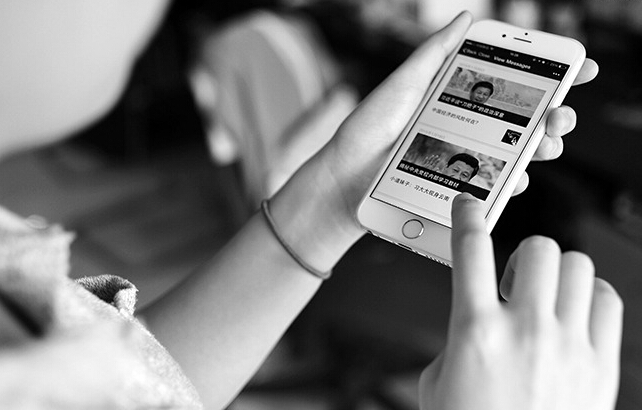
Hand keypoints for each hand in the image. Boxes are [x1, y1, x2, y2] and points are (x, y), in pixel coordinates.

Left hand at [271, 12, 597, 270]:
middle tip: (562, 114)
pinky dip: (511, 183)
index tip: (581, 68)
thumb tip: (465, 18)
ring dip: (543, 148)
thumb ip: (434, 55)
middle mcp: (470, 128)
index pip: (514, 83)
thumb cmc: (369, 129)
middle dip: (556, 115)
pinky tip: (515, 178)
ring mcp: (467, 159)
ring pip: (519, 154)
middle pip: (527, 120)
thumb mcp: (404, 85)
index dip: (550, 75)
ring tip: (546, 142)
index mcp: (460, 98)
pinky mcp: (459, 189)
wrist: (345, 178)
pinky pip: (495, 187)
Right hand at [418, 193, 622, 409]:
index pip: (471, 249)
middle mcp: (525, 331)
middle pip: (536, 248)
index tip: (468, 205)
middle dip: (522, 254)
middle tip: (514, 280)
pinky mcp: (600, 365)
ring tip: (545, 299)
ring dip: (555, 273)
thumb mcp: (439, 378)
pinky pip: (607, 299)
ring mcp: (568, 346)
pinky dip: (589, 296)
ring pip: (575, 266)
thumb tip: (479, 313)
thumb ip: (459, 333)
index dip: (467, 216)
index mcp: (475, 331)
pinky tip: (574, 315)